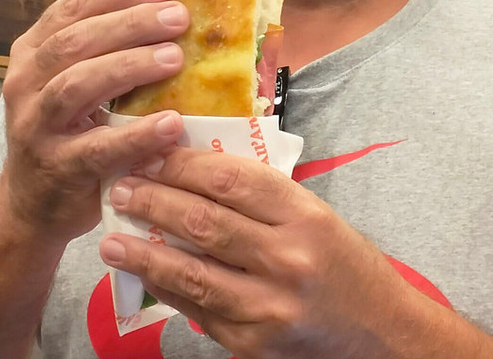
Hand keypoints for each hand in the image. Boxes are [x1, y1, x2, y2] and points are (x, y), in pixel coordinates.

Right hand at [0, 0, 190, 242]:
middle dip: (131, 23)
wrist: (33, 204)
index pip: (73, 7)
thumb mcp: (80, 80)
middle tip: (178, 16)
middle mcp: (27, 82)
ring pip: (77, 84)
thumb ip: (111, 45)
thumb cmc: (71, 129)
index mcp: (34, 50)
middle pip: (76, 40)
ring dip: (129, 66)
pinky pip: (98, 148)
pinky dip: (137, 134)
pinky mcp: (58, 168)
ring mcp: (36, 125)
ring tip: (175, 58)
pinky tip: (171, 123)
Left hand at [99, 148, 420, 358]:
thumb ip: (263, 199)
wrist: (381, 333)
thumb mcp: (316, 217)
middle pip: (204, 221)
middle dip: (153, 201)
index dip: (183, 164)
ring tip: (111, 238)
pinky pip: (198, 311)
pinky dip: (166, 289)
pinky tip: (144, 273)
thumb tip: (194, 173)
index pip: (231, 180)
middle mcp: (287, 259)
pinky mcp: (253, 343)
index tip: (151, 153)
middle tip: (120, 187)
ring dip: (144, 252)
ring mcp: (268, 306)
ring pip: (192, 272)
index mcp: (305, 216)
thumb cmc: (345, 266)